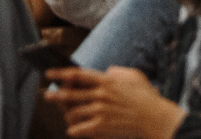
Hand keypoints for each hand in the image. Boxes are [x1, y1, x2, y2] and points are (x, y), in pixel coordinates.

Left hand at [48, 66, 186, 138]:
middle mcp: (99, 94)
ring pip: (73, 112)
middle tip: (47, 96)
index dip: (60, 73)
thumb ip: (117, 72)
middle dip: (56, 95)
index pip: (77, 74)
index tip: (49, 74)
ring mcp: (100, 111)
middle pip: (70, 94)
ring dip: (67, 115)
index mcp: (106, 81)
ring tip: (66, 117)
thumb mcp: (133, 76)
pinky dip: (74, 130)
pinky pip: (79, 129)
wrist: (154, 118)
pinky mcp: (101, 126)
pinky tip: (72, 130)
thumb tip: (107, 71)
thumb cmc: (146, 97)